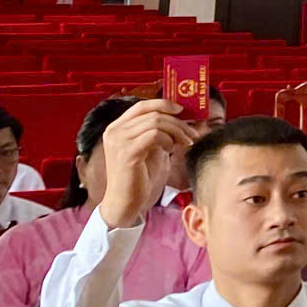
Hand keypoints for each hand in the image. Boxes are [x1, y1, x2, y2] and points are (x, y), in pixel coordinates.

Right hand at [98, 98, 197, 227]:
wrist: (125, 202)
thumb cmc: (139, 176)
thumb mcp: (150, 148)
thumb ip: (158, 132)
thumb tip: (180, 117)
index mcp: (117, 128)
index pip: (141, 106)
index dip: (163, 104)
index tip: (182, 110)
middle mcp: (114, 131)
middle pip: (153, 114)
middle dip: (177, 122)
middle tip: (192, 133)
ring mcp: (119, 141)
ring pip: (156, 122)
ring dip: (177, 131)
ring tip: (184, 143)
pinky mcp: (127, 153)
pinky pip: (155, 135)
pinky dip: (168, 140)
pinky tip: (171, 150)